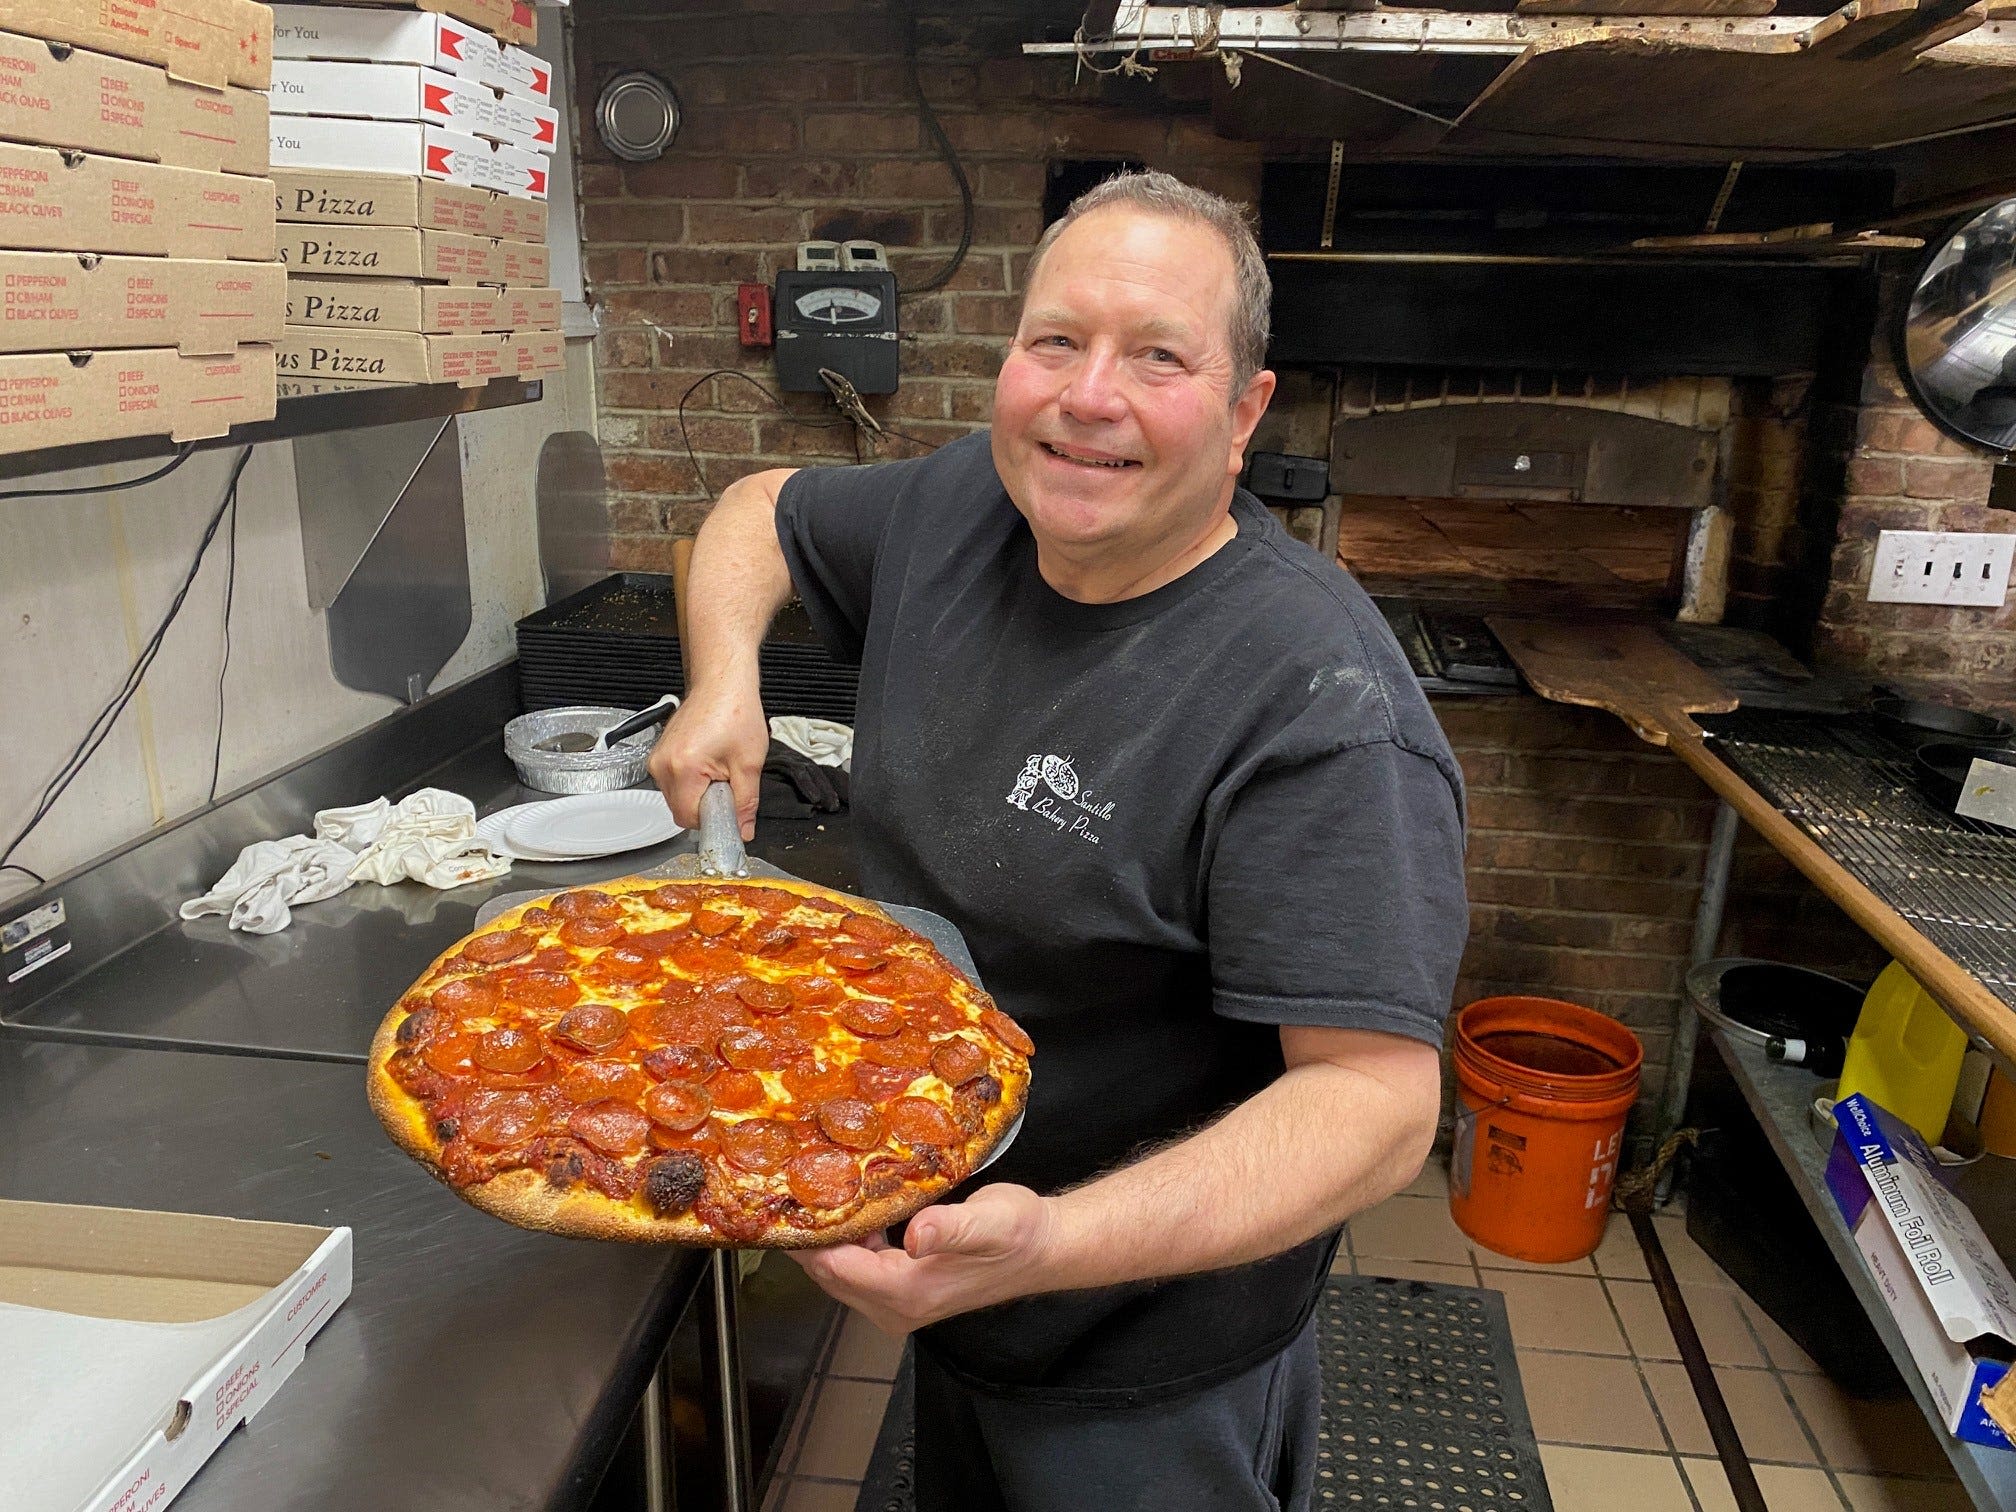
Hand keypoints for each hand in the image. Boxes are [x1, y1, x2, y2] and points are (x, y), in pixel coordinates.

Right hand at [647, 677, 767, 837]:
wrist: (722, 684)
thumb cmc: (735, 712)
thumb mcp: (749, 763)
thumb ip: (745, 803)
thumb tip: (743, 831)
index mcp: (683, 768)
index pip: (689, 818)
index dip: (712, 819)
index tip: (729, 809)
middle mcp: (662, 765)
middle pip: (680, 810)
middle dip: (706, 805)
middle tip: (727, 781)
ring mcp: (657, 759)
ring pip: (677, 798)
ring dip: (699, 793)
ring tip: (718, 768)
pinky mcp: (659, 754)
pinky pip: (673, 783)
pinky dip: (691, 782)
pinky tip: (708, 763)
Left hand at [788, 1184, 1059, 1336]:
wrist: (1042, 1248)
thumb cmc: (1018, 1233)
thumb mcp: (987, 1223)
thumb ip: (948, 1228)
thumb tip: (915, 1236)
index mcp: (907, 1293)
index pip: (836, 1267)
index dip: (809, 1236)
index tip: (790, 1198)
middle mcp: (895, 1307)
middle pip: (829, 1274)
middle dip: (808, 1237)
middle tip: (793, 1187)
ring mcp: (898, 1303)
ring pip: (839, 1271)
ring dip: (826, 1237)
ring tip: (815, 1192)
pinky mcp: (903, 1291)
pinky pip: (858, 1267)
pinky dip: (847, 1240)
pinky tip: (850, 1208)